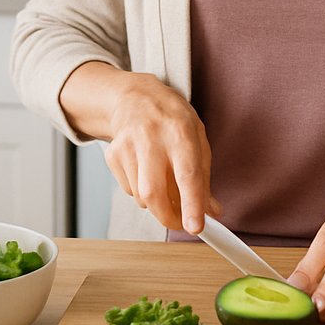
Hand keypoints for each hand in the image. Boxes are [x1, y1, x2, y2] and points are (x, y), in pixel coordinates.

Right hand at [102, 72, 219, 233]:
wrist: (135, 97)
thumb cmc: (172, 119)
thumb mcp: (197, 139)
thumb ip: (204, 178)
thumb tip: (212, 212)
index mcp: (180, 132)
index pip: (187, 174)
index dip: (192, 204)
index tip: (196, 227)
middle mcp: (151, 137)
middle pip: (154, 192)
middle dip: (168, 217)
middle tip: (181, 223)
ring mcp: (127, 145)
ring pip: (141, 196)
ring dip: (156, 202)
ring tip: (165, 182)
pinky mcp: (112, 154)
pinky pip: (128, 190)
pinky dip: (141, 192)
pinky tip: (146, 171)